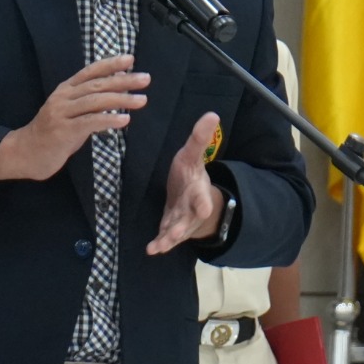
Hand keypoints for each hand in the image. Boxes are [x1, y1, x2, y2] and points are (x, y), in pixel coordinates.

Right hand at [0, 56, 147, 181]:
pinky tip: (124, 120)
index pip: (90, 71)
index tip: (130, 59)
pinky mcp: (63, 131)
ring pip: (95, 102)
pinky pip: (89, 123)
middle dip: (124, 81)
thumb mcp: (72, 112)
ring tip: (141, 100)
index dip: (110, 64)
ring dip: (121, 100)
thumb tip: (118, 88)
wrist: (25, 153)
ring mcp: (62, 114)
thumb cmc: (53, 133)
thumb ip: (91, 101)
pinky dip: (108, 120)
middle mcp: (63, 97)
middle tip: (146, 79)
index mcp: (66, 89)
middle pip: (97, 85)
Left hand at [148, 112, 226, 254]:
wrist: (191, 197)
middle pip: (189, 219)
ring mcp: (182, 222)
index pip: (202, 196)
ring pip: (177, 232)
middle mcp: (191, 209)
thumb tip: (212, 114)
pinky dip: (159, 244)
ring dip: (169, 238)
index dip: (204, 203)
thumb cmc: (190, 174)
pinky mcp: (170, 229)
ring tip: (160, 246)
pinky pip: (165, 239)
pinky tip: (151, 250)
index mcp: (198, 189)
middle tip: (177, 234)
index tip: (205, 210)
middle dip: (183, 226)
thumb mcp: (192, 155)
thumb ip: (199, 138)